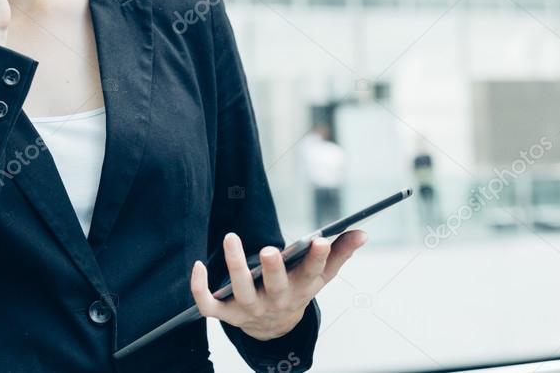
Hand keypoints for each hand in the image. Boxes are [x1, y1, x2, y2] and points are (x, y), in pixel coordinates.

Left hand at [190, 229, 367, 340]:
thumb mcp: (320, 276)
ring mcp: (249, 309)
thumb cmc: (297, 290)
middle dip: (273, 271)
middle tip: (270, 250)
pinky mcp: (226, 314)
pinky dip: (200, 289)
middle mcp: (276, 301)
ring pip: (241, 291)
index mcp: (301, 289)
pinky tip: (197, 265)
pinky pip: (209, 305)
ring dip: (234, 266)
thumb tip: (362, 232)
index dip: (319, 259)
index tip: (320, 240)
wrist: (274, 328)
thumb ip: (340, 253)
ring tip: (231, 238)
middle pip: (275, 287)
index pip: (313, 274)